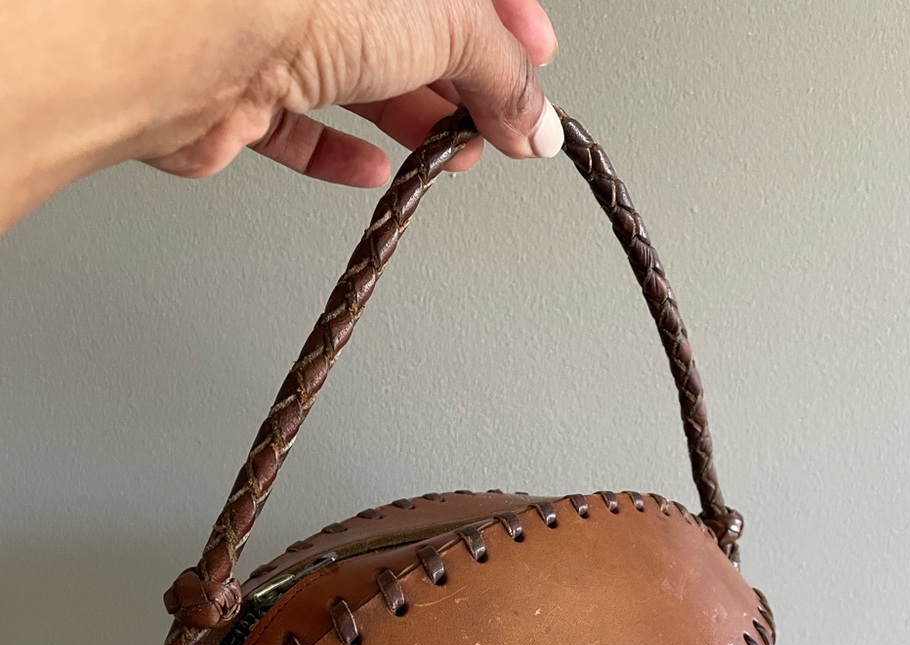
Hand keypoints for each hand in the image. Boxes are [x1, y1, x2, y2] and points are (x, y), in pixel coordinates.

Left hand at [141, 0, 559, 186]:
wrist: (186, 40)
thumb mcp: (445, 21)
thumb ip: (500, 73)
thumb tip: (536, 122)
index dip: (510, 23)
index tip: (537, 68)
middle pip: (411, 31)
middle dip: (463, 84)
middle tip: (495, 129)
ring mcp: (276, 28)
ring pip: (358, 77)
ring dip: (412, 121)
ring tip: (448, 157)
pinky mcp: (240, 88)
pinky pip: (297, 125)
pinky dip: (338, 153)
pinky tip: (373, 170)